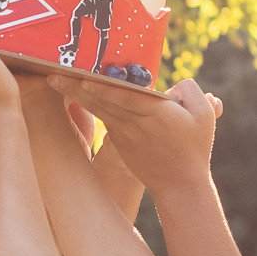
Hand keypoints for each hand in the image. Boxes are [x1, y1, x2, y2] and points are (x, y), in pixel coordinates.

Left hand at [56, 74, 219, 190]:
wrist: (179, 183)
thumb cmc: (194, 147)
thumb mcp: (205, 115)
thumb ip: (190, 92)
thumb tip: (173, 87)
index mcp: (156, 113)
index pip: (126, 98)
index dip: (105, 89)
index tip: (85, 80)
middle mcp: (135, 122)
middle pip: (102, 99)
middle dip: (76, 86)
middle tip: (52, 73)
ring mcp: (123, 131)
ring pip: (96, 107)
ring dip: (74, 93)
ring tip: (52, 79)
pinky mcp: (118, 139)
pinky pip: (101, 115)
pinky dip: (85, 104)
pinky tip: (70, 93)